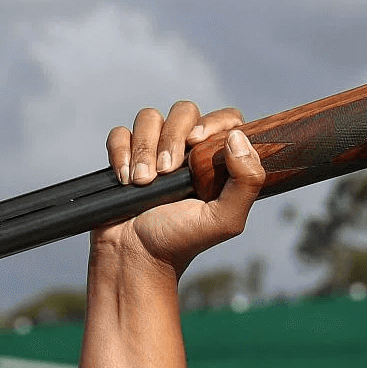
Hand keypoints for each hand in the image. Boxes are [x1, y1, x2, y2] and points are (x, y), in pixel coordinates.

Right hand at [96, 101, 265, 274]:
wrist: (136, 256)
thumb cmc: (182, 240)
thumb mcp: (225, 220)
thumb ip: (245, 183)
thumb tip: (238, 137)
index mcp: (215, 161)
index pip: (225, 120)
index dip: (213, 122)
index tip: (197, 141)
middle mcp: (187, 151)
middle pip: (184, 111)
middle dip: (171, 137)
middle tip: (166, 172)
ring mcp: (154, 151)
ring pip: (149, 117)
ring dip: (144, 149)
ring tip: (143, 183)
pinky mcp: (125, 157)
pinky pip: (121, 133)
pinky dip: (121, 152)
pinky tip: (125, 180)